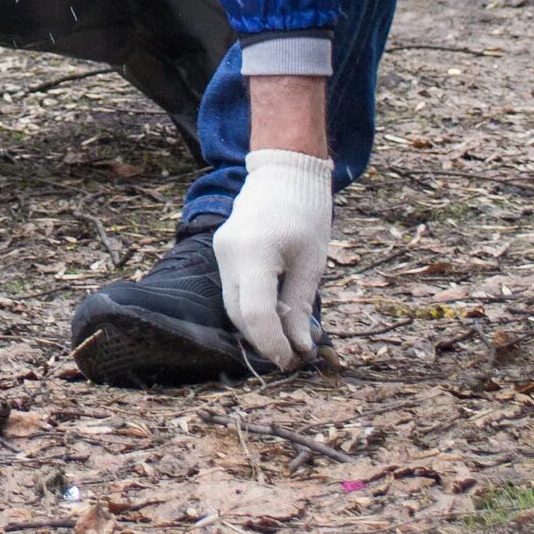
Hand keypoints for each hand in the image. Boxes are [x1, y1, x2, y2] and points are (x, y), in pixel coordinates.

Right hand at [213, 150, 332, 369]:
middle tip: (294, 357)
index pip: (256, 313)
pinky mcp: (223, 252)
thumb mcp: (311, 263)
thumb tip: (300, 347)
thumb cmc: (305, 213)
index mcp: (254, 253)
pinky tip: (275, 314)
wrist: (283, 172)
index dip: (272, 343)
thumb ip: (300, 307)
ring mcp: (222, 253)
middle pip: (239, 314)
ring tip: (287, 338)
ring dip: (257, 327)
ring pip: (233, 305)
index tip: (292, 360)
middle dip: (264, 340)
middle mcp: (229, 255)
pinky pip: (234, 289)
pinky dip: (252, 308)